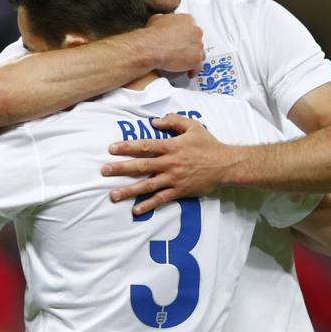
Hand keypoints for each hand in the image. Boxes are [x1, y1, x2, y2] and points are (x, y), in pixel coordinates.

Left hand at [103, 114, 235, 213]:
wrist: (226, 165)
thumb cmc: (209, 145)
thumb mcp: (193, 126)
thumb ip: (173, 121)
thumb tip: (155, 122)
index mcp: (171, 146)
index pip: (145, 145)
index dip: (127, 147)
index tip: (111, 149)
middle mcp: (169, 163)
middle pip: (141, 165)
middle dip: (121, 168)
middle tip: (104, 171)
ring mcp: (173, 179)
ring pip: (147, 185)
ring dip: (129, 190)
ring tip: (113, 195)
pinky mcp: (179, 191)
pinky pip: (161, 199)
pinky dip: (148, 205)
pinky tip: (135, 210)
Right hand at [143, 14, 203, 75]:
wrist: (150, 48)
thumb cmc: (152, 34)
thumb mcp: (156, 19)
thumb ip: (165, 19)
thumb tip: (163, 20)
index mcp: (188, 20)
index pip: (192, 28)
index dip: (186, 36)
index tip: (182, 42)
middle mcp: (196, 30)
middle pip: (197, 40)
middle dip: (191, 46)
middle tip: (183, 53)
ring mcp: (198, 45)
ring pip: (200, 53)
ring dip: (193, 57)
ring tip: (186, 63)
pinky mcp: (196, 58)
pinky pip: (198, 66)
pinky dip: (193, 70)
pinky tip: (189, 73)